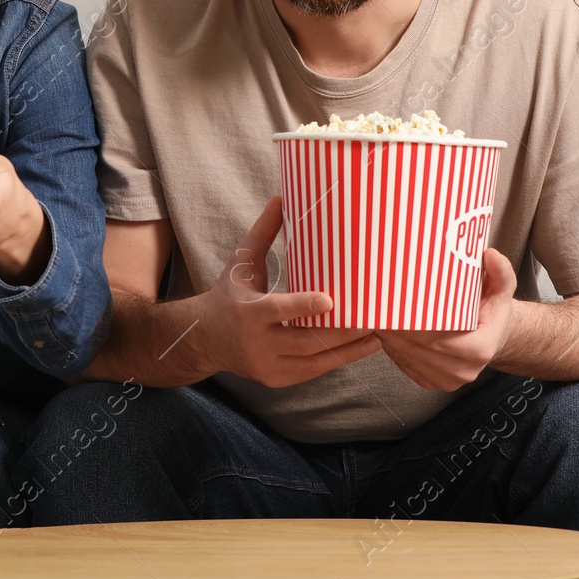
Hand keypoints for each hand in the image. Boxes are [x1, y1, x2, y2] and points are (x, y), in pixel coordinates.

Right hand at [196, 197, 380, 388]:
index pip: (279, 310)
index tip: (331, 300)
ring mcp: (265, 366)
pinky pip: (310, 373)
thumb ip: (264, 233)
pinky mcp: (274, 380)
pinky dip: (334, 361)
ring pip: (312, 363)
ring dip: (347, 352)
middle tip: (371, 320)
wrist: (204, 338)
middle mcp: (256, 343)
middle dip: (341, 333)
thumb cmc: (228, 293)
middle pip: (304, 342)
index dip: (304, 307)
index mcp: (247, 312)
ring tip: (375, 339)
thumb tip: (281, 198)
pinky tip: (356, 349)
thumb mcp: (241, 263)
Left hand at [377, 246, 516, 390]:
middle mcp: (463, 370)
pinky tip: (385, 331)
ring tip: (376, 315)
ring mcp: (446, 380)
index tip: (392, 306)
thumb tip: (489, 254)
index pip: (436, 338)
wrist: (492, 335)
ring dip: (388, 339)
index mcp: (479, 349)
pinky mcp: (432, 383)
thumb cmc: (491, 309)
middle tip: (375, 306)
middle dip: (394, 329)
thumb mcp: (501, 288)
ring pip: (406, 358)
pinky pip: (405, 365)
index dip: (411, 324)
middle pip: (416, 349)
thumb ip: (500, 272)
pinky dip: (392, 349)